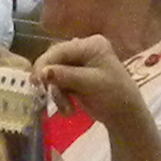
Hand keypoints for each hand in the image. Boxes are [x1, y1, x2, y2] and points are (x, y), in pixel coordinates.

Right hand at [33, 32, 150, 140]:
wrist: (124, 115)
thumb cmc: (114, 95)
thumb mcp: (91, 84)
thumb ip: (66, 76)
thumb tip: (42, 72)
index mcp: (91, 45)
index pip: (61, 49)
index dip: (46, 63)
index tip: (36, 80)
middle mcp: (82, 49)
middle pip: (54, 60)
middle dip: (51, 80)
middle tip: (44, 94)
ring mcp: (77, 63)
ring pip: (53, 73)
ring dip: (56, 93)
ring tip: (67, 110)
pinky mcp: (72, 76)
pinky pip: (57, 83)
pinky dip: (59, 97)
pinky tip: (68, 109)